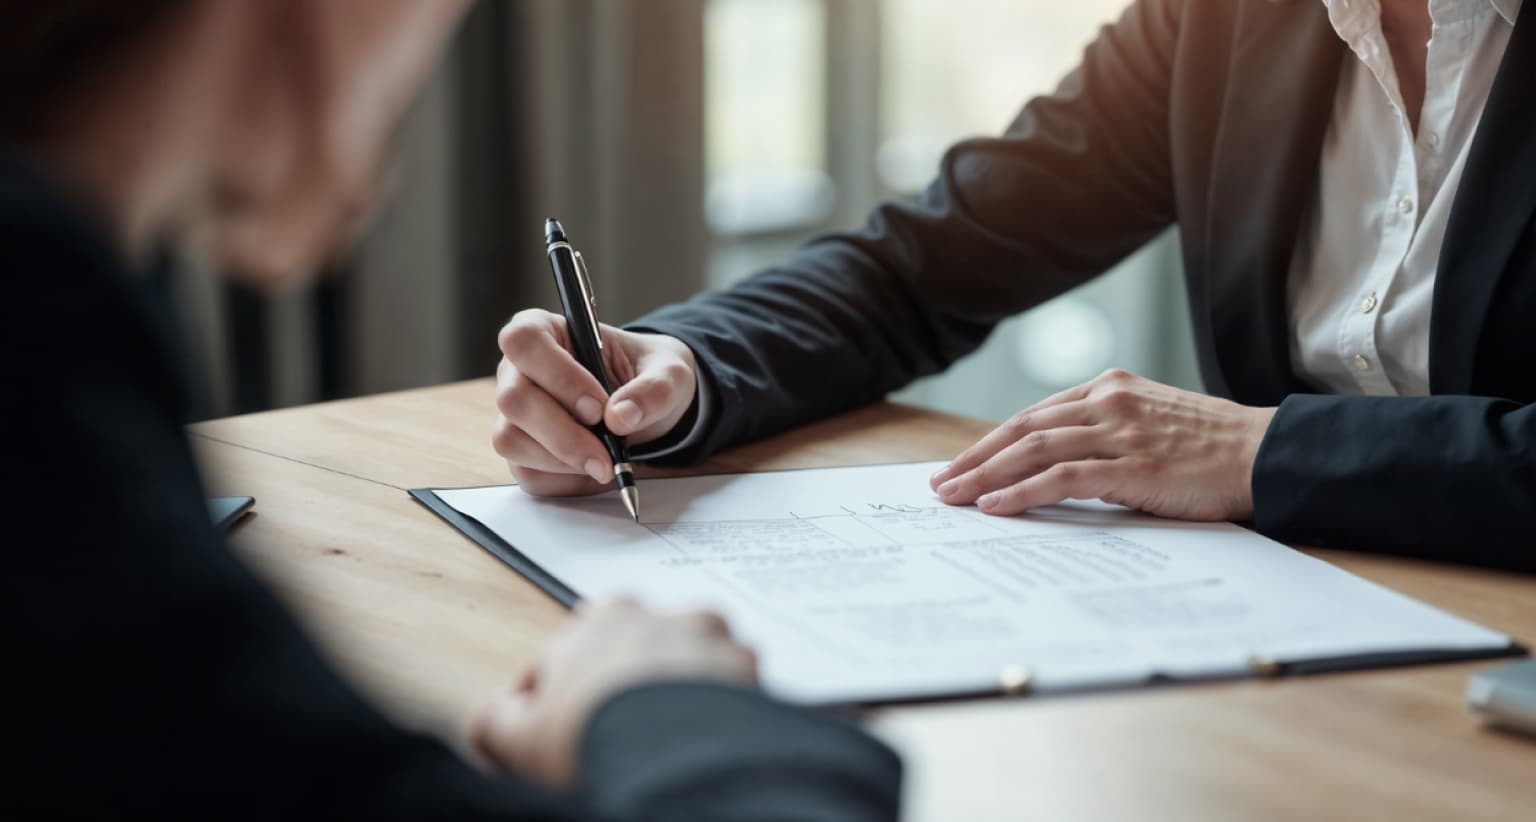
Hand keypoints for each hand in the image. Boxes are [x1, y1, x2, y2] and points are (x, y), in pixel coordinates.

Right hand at [470, 599, 758, 787]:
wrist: (669, 759)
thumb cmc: (594, 738)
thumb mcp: (519, 737)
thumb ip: (497, 720)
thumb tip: (494, 721)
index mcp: (606, 618)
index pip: (579, 646)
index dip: (570, 690)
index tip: (572, 723)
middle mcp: (664, 616)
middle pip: (643, 649)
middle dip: (631, 681)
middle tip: (621, 729)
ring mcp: (713, 638)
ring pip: (695, 660)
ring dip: (684, 688)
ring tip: (671, 734)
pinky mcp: (750, 669)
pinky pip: (737, 686)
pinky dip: (725, 708)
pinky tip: (706, 737)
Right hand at [494, 309, 698, 495]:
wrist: (647, 405)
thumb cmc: (648, 374)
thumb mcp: (669, 373)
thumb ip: (653, 389)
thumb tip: (620, 417)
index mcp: (545, 330)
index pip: (523, 341)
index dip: (558, 376)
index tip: (598, 406)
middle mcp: (518, 370)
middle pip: (513, 400)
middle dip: (564, 433)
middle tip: (608, 453)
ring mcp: (515, 414)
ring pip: (511, 441)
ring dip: (563, 460)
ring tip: (606, 462)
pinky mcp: (522, 451)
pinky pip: (527, 474)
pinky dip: (565, 481)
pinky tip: (594, 472)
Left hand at [928, 369, 1276, 520]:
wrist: (1267, 454)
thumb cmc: (1212, 448)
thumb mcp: (1151, 424)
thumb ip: (1105, 434)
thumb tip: (1055, 467)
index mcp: (1109, 389)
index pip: (1034, 415)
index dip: (991, 442)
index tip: (961, 464)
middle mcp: (1108, 402)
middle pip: (1021, 429)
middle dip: (974, 458)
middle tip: (940, 483)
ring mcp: (1119, 432)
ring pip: (1032, 449)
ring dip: (985, 475)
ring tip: (953, 497)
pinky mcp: (1132, 465)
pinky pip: (1061, 477)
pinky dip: (1022, 492)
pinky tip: (995, 506)